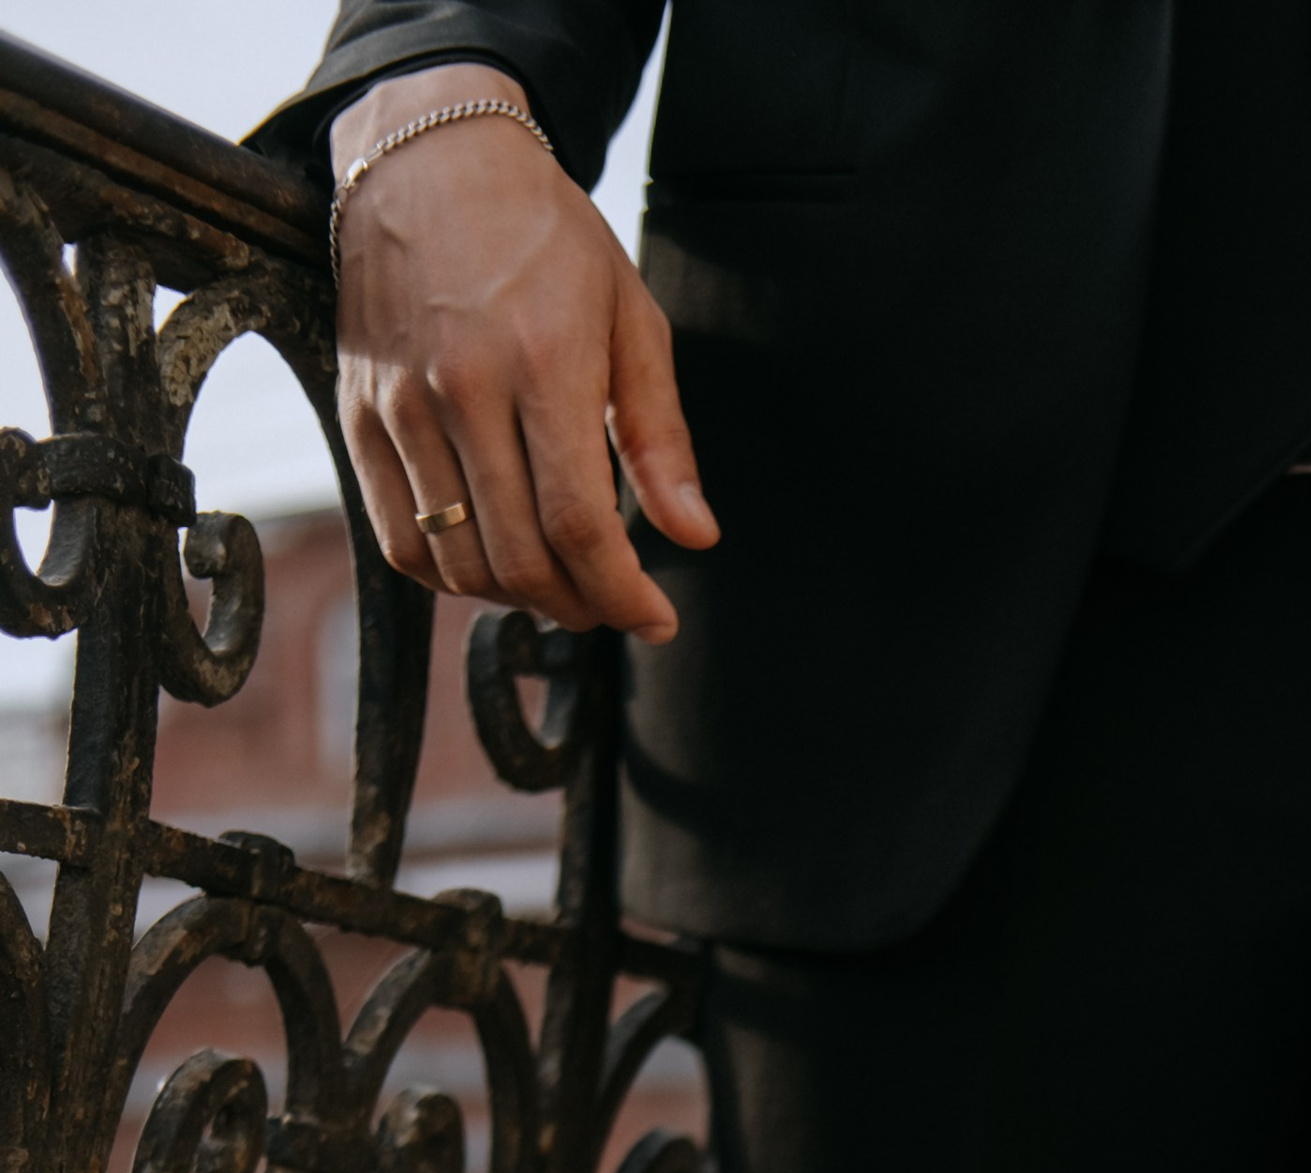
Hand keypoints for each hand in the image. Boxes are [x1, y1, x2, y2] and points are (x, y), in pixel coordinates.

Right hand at [330, 65, 716, 638]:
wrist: (430, 160)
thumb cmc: (545, 237)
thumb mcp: (630, 317)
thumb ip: (661, 436)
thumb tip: (695, 538)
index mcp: (543, 362)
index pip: (580, 524)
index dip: (623, 595)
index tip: (654, 618)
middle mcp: (461, 389)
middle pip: (519, 559)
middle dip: (579, 606)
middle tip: (611, 603)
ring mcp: (399, 405)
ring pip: (457, 563)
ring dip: (516, 598)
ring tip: (557, 582)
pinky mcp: (357, 414)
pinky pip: (398, 539)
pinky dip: (449, 576)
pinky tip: (491, 559)